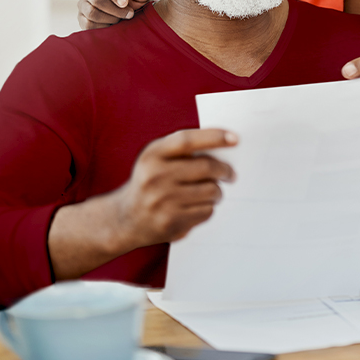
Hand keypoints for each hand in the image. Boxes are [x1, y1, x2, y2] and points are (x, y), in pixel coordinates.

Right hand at [77, 0, 151, 29]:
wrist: (133, 17)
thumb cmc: (136, 1)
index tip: (125, 2)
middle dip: (116, 9)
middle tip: (129, 14)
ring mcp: (83, 4)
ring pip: (92, 13)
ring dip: (111, 19)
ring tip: (121, 19)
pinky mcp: (82, 18)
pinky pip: (88, 25)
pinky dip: (104, 27)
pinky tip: (113, 26)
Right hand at [110, 129, 236, 249]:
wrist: (125, 218)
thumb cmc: (150, 182)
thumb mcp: (157, 159)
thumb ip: (184, 150)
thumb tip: (225, 145)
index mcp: (152, 154)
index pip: (187, 140)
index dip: (213, 136)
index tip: (234, 138)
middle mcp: (155, 176)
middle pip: (206, 167)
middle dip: (224, 170)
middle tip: (230, 174)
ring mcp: (162, 201)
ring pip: (211, 191)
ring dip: (217, 191)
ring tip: (212, 192)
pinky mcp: (170, 222)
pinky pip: (206, 211)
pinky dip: (208, 207)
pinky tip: (197, 206)